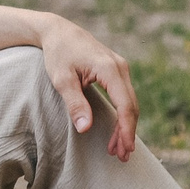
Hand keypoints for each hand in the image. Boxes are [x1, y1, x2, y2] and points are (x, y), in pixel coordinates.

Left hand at [38, 14, 138, 161]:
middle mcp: (120, 67)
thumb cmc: (58, 54)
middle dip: (127, 133)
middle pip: (131, 106)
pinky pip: (125, 97)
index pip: (124, 104)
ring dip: (125, 126)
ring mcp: (120, 68)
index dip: (125, 129)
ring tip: (118, 150)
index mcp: (109, 69)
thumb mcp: (61, 79)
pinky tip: (116, 131)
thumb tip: (85, 128)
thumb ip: (74, 103)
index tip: (124, 149)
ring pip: (130, 103)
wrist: (58, 32)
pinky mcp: (116, 72)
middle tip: (121, 156)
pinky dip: (122, 115)